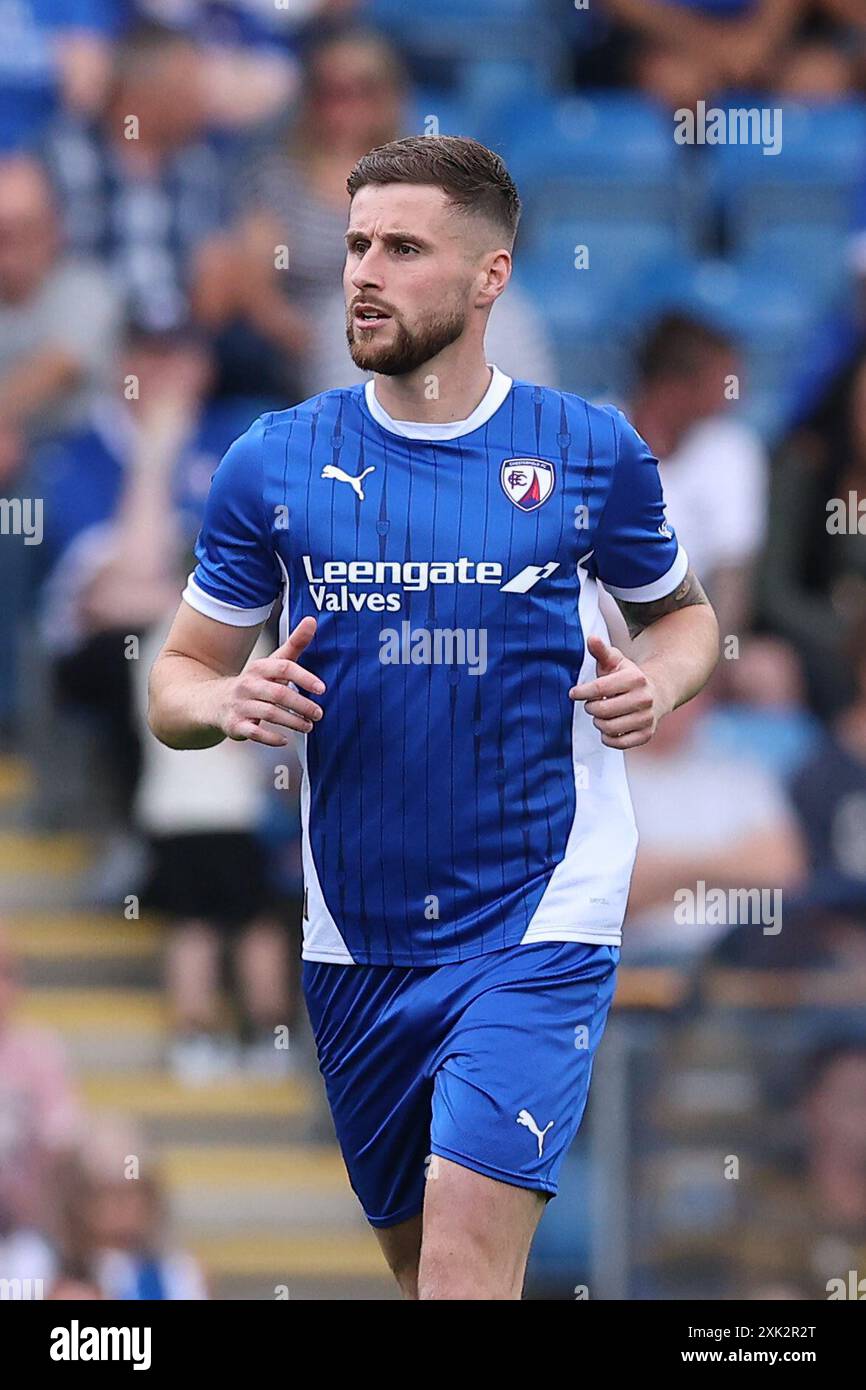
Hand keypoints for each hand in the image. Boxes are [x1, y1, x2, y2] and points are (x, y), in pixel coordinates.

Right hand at [220, 617, 324, 746]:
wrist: (214, 702)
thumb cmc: (253, 683)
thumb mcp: (272, 662)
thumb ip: (294, 644)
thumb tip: (312, 620)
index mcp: (260, 668)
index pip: (283, 668)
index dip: (304, 677)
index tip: (321, 688)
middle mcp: (249, 684)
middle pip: (279, 694)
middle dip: (302, 705)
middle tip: (318, 713)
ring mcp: (241, 705)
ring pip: (269, 713)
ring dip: (292, 722)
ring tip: (308, 726)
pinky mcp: (235, 724)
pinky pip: (254, 732)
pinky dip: (270, 737)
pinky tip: (284, 739)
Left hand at [569, 634, 666, 748]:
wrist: (657, 693)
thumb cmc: (627, 677)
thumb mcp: (615, 661)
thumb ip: (602, 651)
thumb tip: (591, 638)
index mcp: (635, 678)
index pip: (599, 688)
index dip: (581, 692)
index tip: (573, 693)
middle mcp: (644, 698)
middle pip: (602, 710)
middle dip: (591, 708)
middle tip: (591, 704)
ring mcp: (647, 718)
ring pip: (609, 728)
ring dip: (598, 722)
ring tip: (601, 715)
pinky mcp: (646, 735)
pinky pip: (619, 743)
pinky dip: (608, 738)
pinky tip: (608, 729)